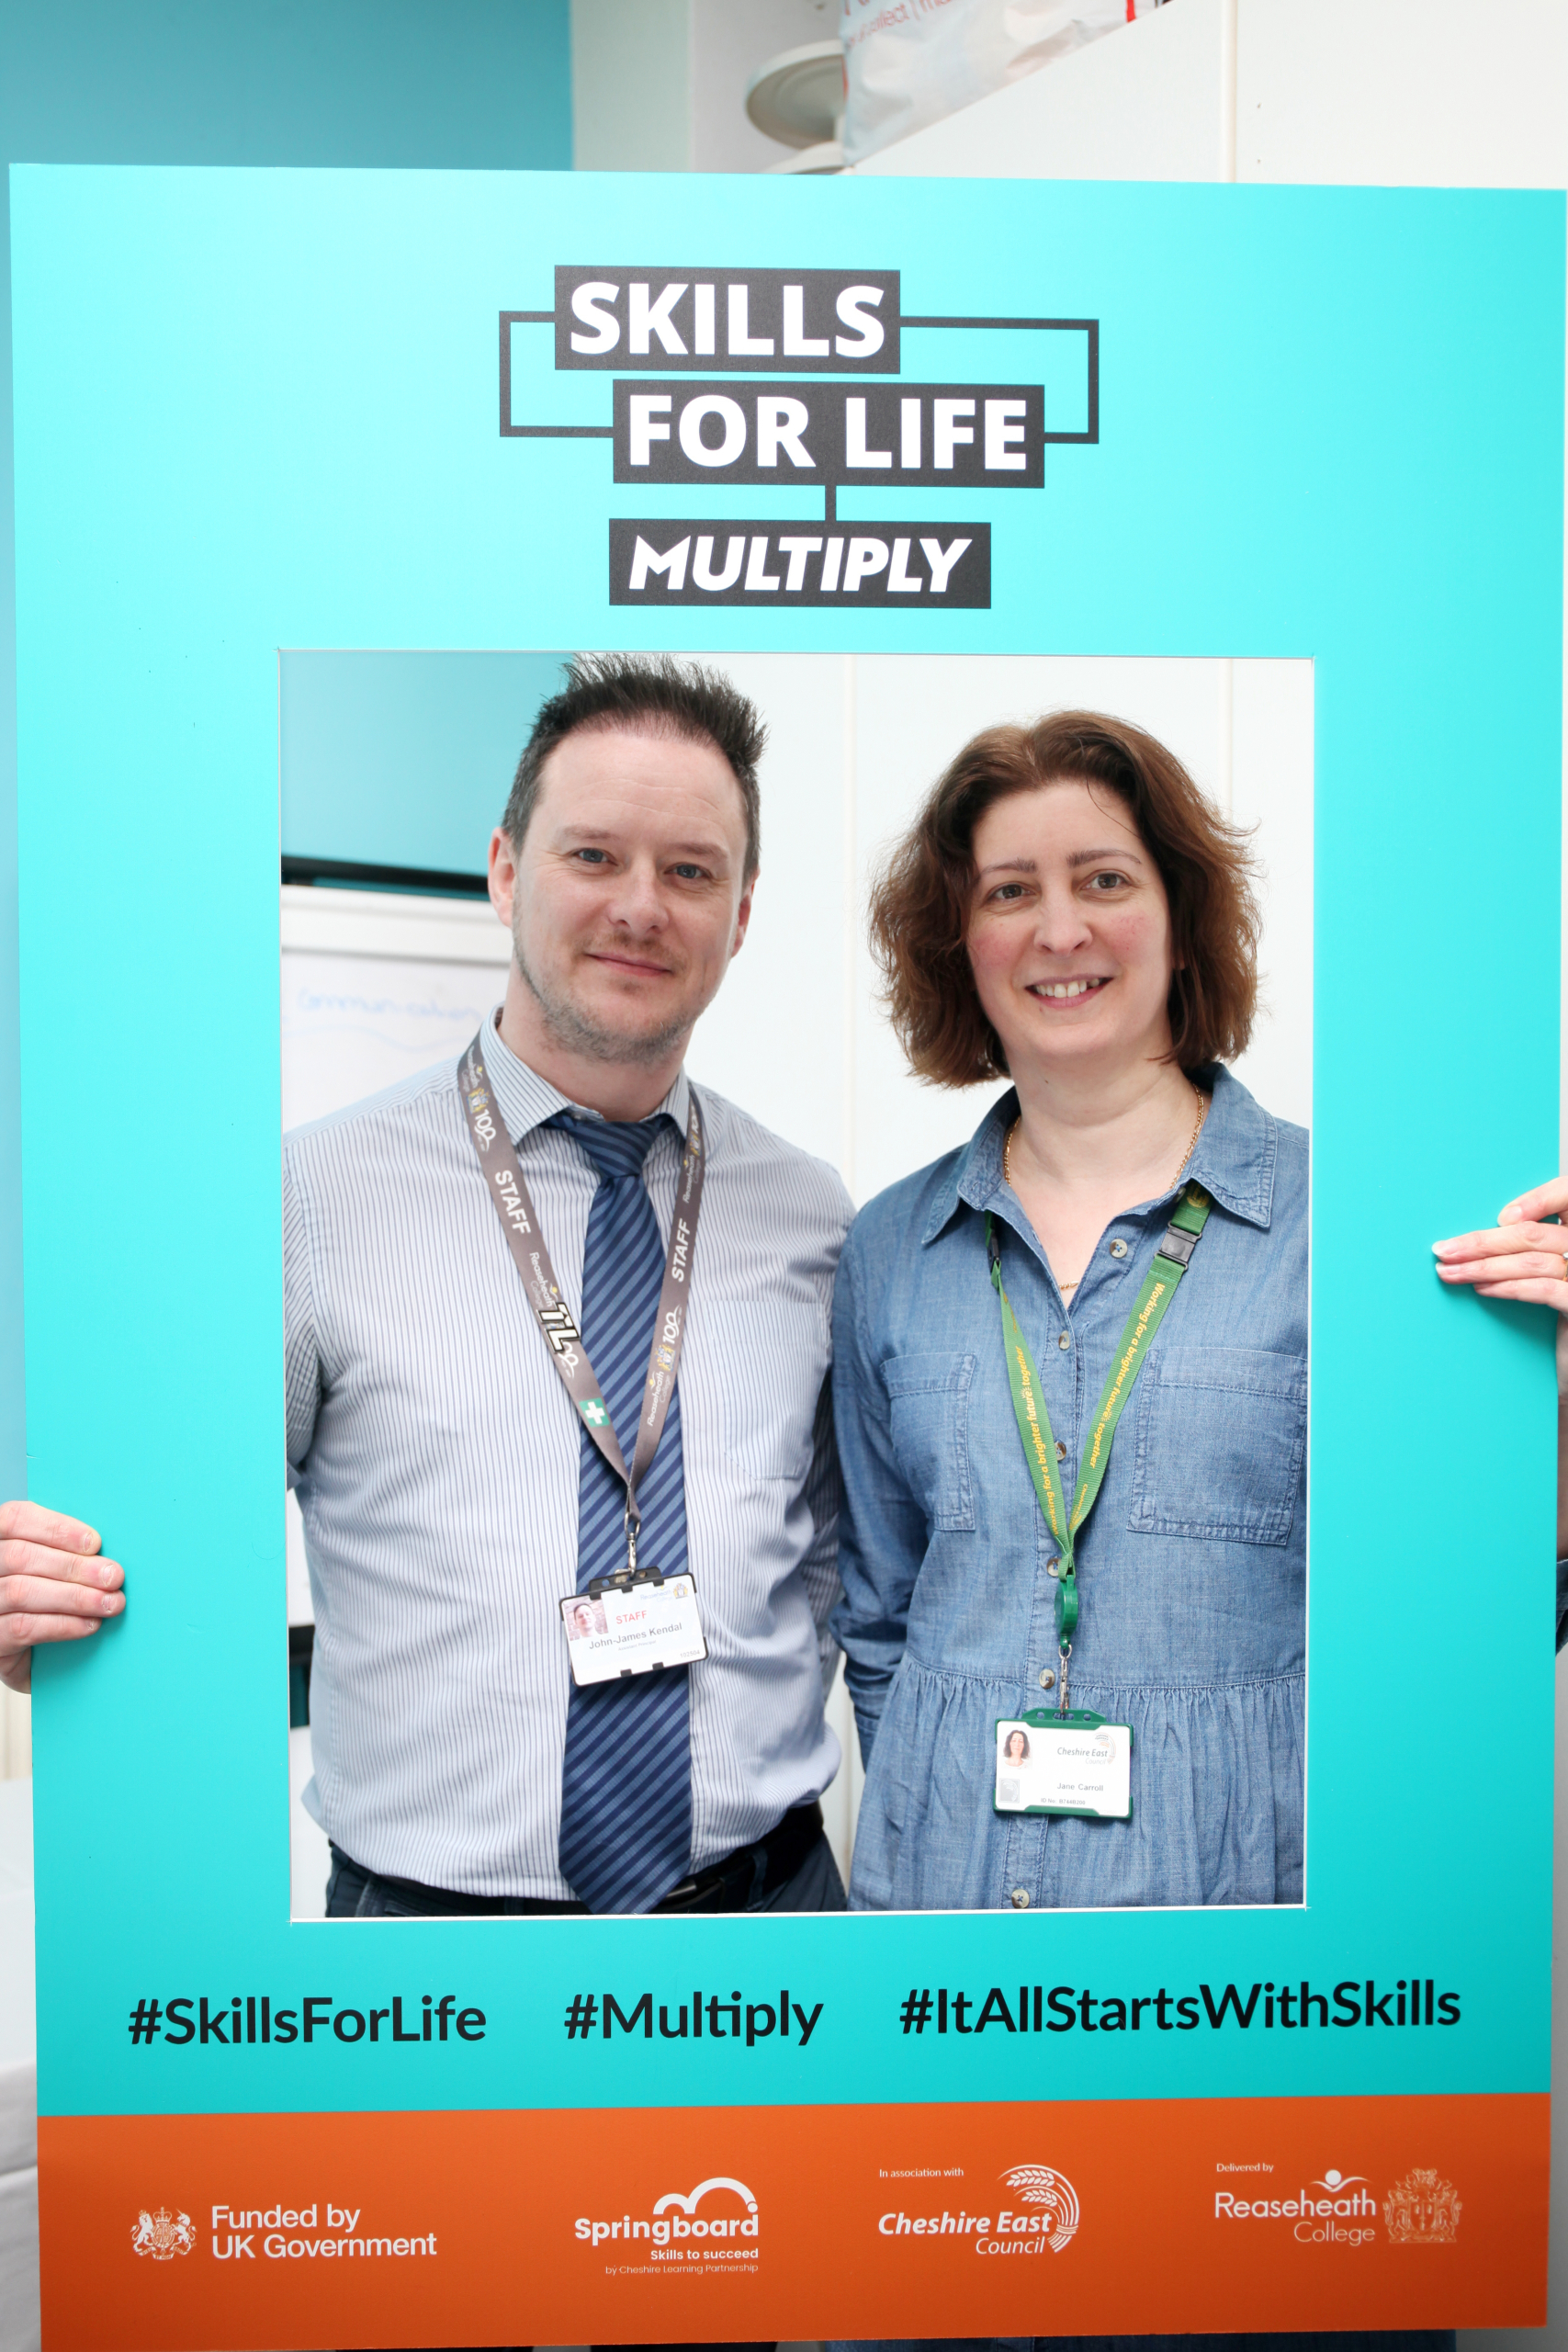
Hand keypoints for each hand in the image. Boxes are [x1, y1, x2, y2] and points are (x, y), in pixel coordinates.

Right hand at [0, 1501, 124, 1695]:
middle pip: (21, 1557)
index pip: (15, 1519)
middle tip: (114, 1576)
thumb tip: (103, 1551)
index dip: (56, 1528)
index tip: (95, 1542)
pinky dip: (63, 1624)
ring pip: (23, 1592)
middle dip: (74, 1566)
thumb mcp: (44, 1565)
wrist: (17, 1648)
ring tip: (110, 1602)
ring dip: (75, 1597)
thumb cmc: (38, 1594)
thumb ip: (61, 1549)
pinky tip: (90, 1624)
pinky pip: (23, 1627)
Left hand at [1434, 1178, 1567, 1307]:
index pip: (1565, 1193)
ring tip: (1452, 1272)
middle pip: (1532, 1234)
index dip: (1538, 1199)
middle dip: (1482, 1242)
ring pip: (1531, 1261)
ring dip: (1484, 1267)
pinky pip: (1543, 1289)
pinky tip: (1482, 1288)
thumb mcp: (1543, 1258)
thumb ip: (1525, 1239)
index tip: (1499, 1216)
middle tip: (1445, 1250)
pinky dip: (1508, 1286)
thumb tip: (1491, 1225)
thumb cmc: (1555, 1299)